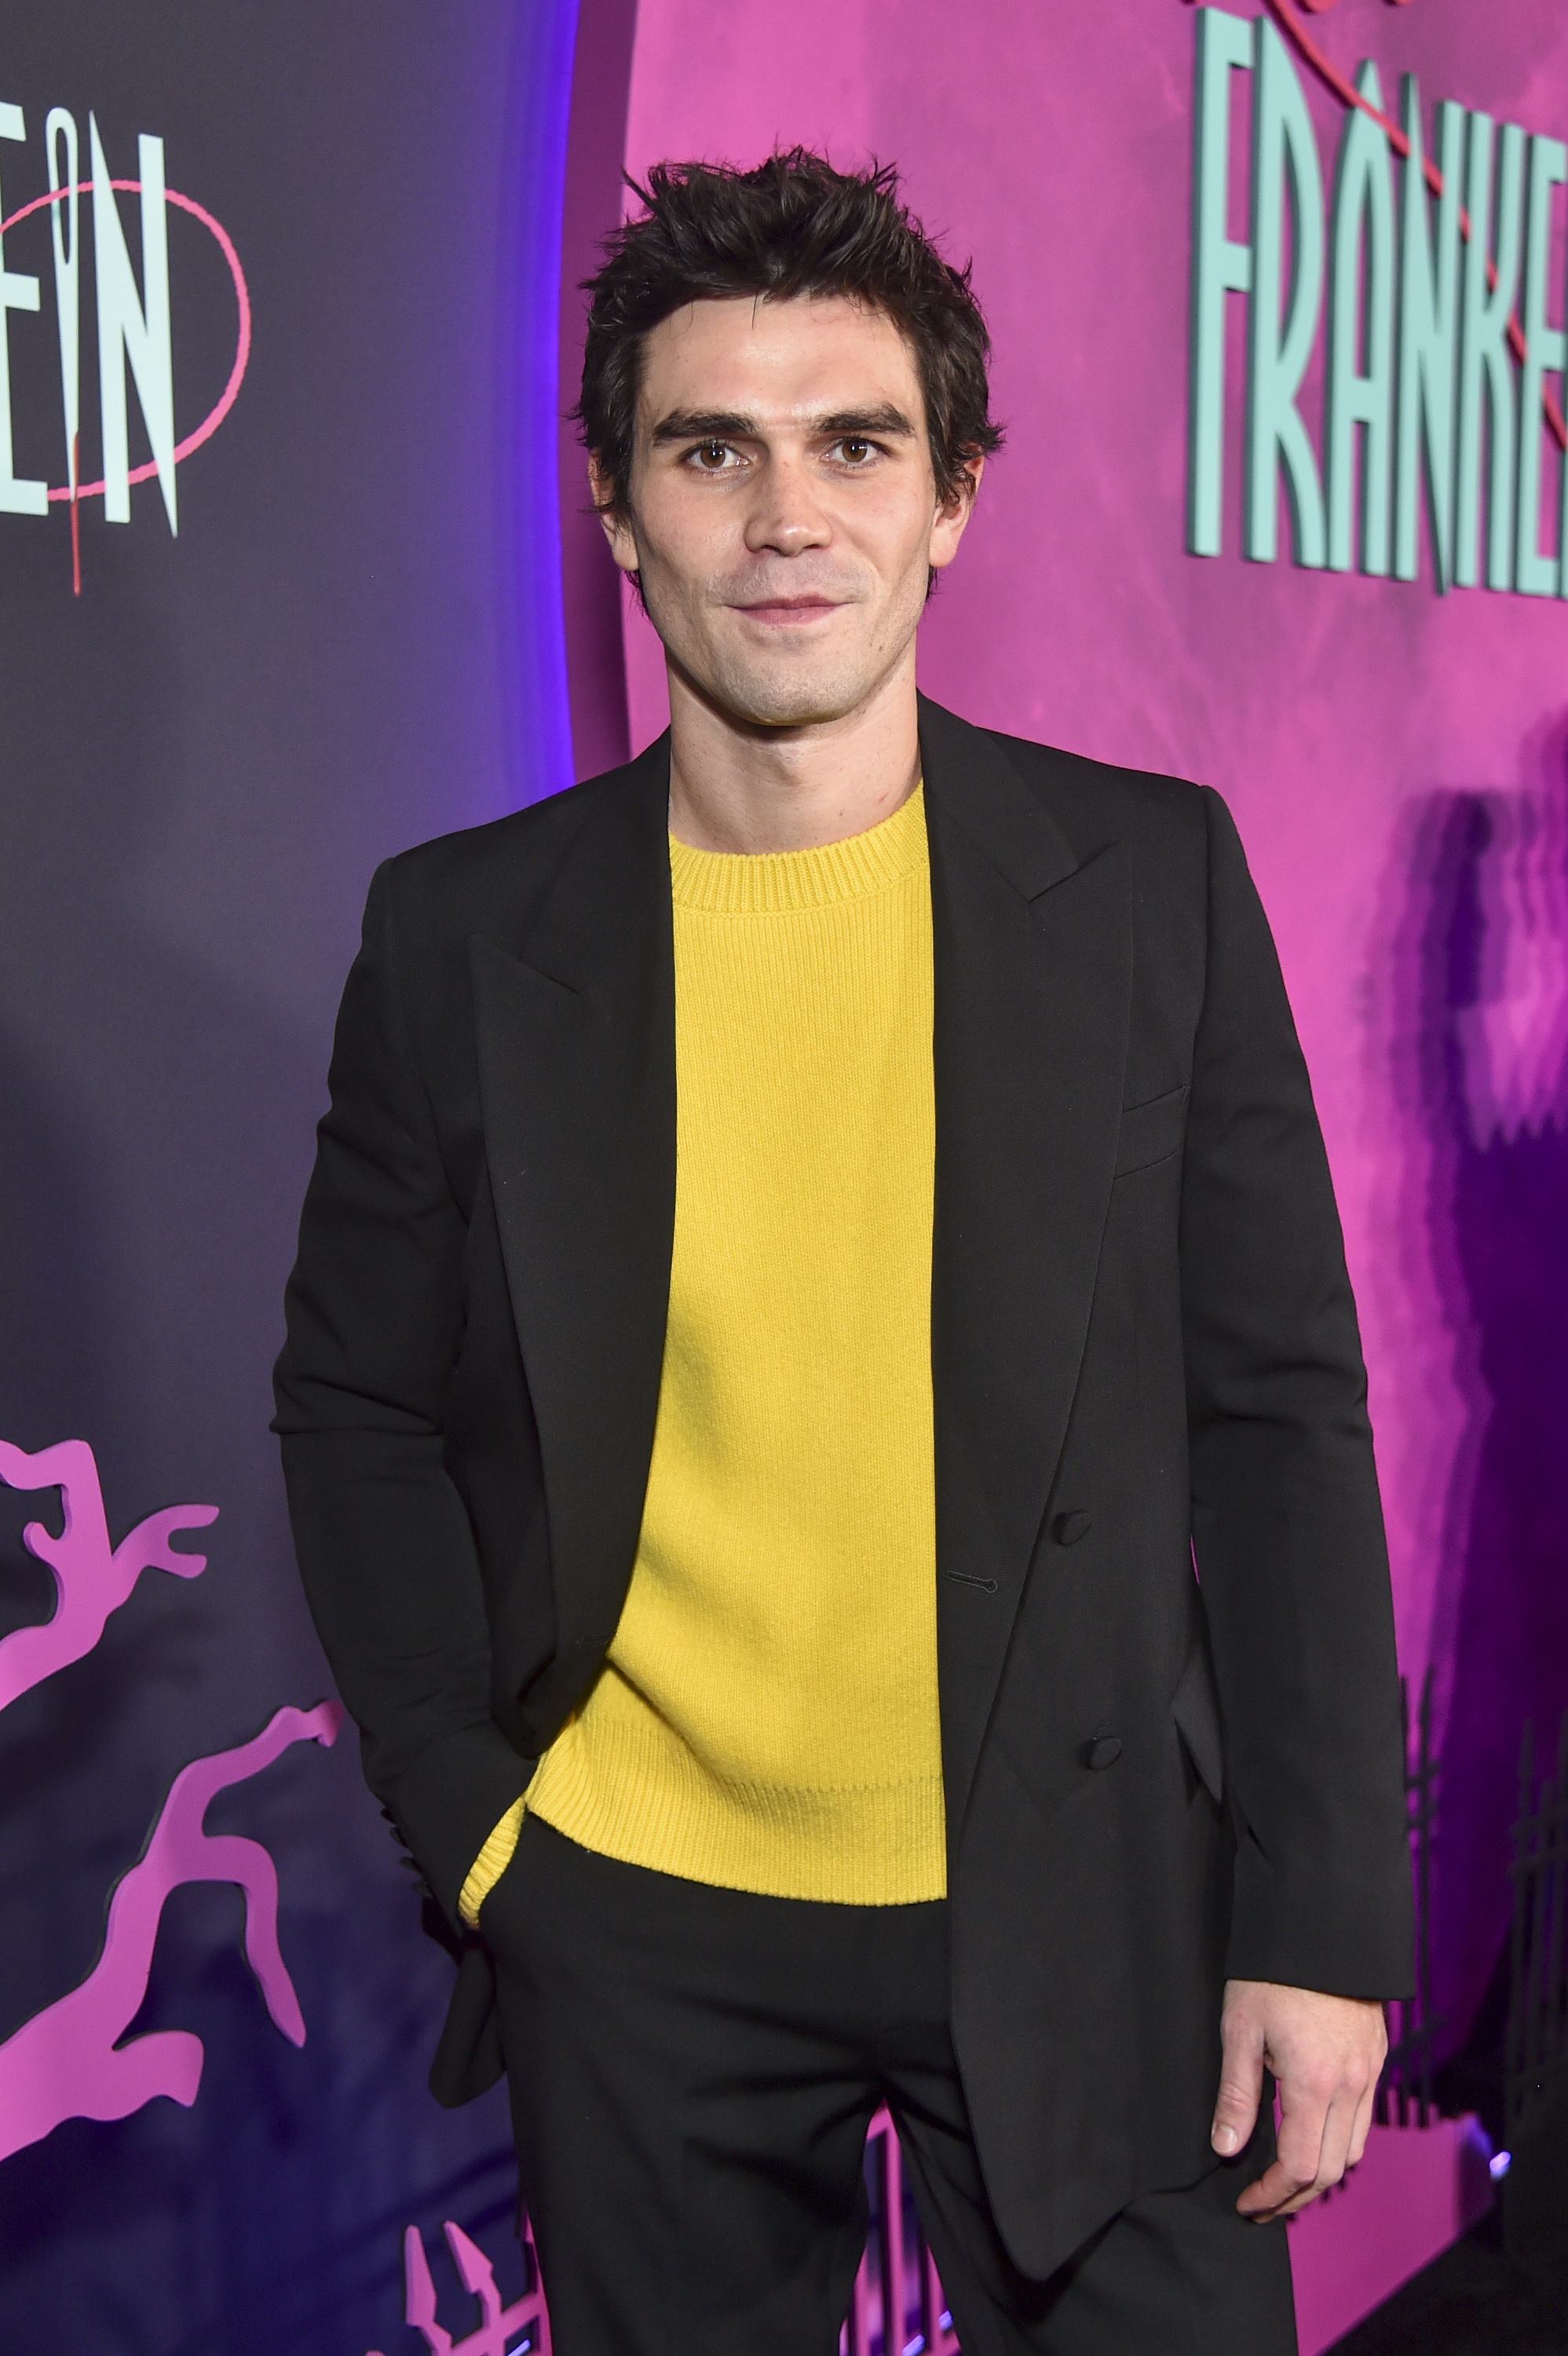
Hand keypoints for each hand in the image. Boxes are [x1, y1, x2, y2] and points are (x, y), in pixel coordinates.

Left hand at [1210, 1978, 1385, 2219]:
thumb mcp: (1240, 2028)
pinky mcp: (1376, 2058)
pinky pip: (1363, 2120)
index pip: (1301, 2166)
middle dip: (1296, 2195)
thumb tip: (1226, 2148)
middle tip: (1262, 2201)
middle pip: (1334, 2169)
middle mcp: (1352, 2086)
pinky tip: (1310, 2135)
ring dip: (1321, 2172)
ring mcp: (1370, 2072)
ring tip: (1283, 2177)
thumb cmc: (1273, 1972)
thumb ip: (1236, 2094)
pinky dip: (1339, 2142)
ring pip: (1354, 2149)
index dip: (1272, 2193)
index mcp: (1315, 2082)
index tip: (1247, 2202)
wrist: (1319, 1924)